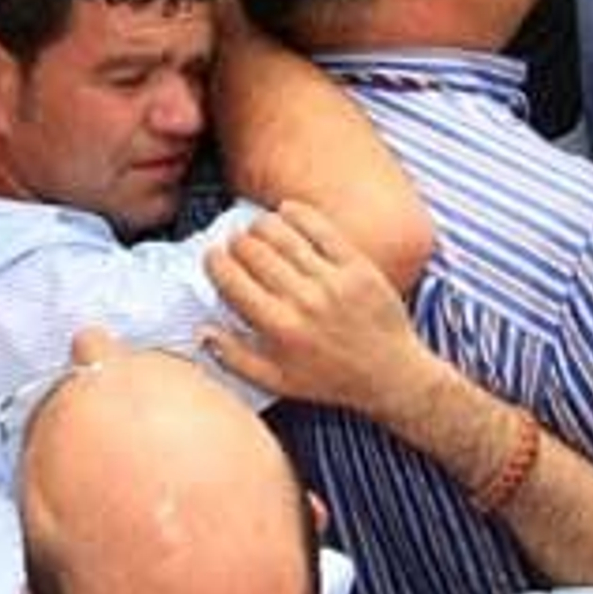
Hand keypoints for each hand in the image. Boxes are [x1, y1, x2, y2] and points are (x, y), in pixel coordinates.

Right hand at [203, 199, 429, 415]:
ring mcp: (331, 281)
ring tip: (257, 228)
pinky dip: (299, 214)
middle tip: (236, 243)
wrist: (391, 375)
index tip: (214, 256)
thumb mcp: (278, 383)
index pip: (232, 282)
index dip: (216, 262)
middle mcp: (302, 302)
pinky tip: (286, 210)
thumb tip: (201, 330)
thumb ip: (234, 358)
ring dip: (262, 225)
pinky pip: (321, 230)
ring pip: (283, 236)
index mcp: (279, 329)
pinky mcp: (357, 266)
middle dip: (236, 242)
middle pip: (254, 253)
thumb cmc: (331, 380)